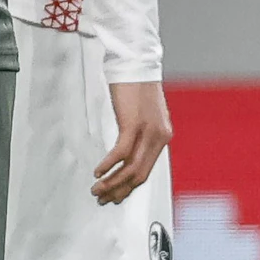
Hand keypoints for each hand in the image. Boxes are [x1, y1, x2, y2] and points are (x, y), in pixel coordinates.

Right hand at [92, 81, 171, 204]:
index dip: (128, 188)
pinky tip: (98, 172)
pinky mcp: (134, 124)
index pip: (146, 171)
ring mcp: (148, 131)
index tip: (114, 196)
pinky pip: (121, 153)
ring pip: (130, 168)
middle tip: (102, 198)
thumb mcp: (141, 113)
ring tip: (96, 189)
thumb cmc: (136, 85)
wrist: (136, 61)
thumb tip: (125, 153)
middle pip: (139, 174)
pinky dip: (108, 165)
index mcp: (162, 136)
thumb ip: (139, 134)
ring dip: (111, 182)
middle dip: (118, 190)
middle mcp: (159, 136)